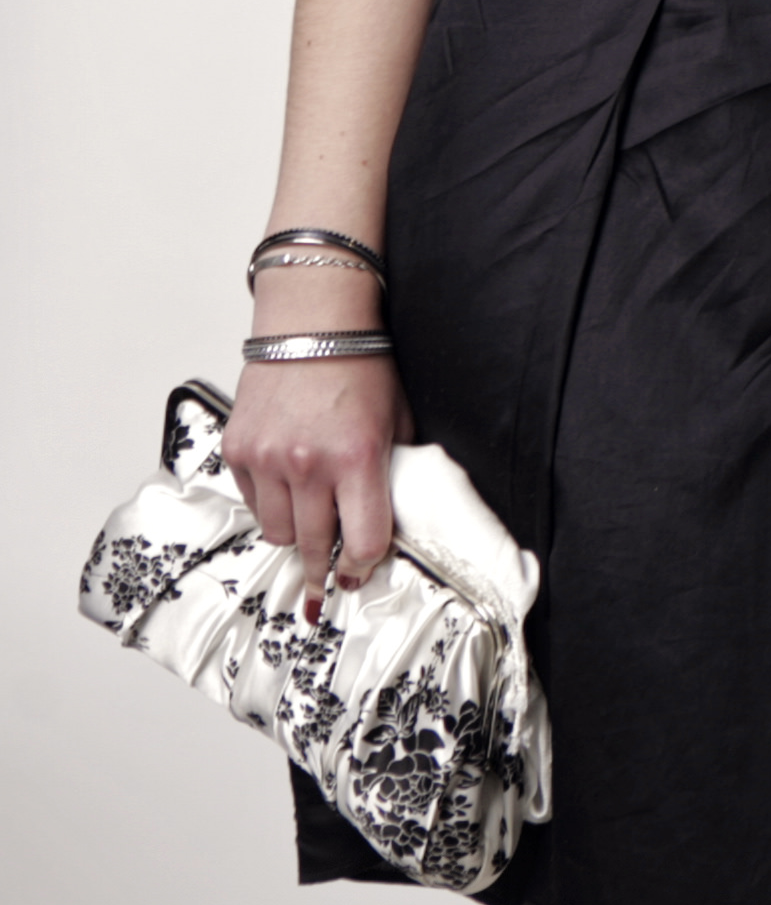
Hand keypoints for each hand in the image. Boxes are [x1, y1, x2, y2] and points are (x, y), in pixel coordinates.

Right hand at [225, 356, 407, 620]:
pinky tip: (288, 492)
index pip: (363, 540)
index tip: (361, 570)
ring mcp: (267, 459)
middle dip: (325, 569)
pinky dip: (271, 507)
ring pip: (278, 533)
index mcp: (357, 457)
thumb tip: (393, 513)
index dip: (364, 565)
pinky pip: (254, 504)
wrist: (311, 325)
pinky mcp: (238, 451)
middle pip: (314, 547)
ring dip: (296, 536)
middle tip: (329, 579)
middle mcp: (308, 464)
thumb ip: (396, 469)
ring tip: (311, 527)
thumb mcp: (398, 419)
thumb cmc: (360, 366)